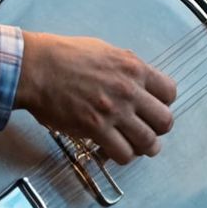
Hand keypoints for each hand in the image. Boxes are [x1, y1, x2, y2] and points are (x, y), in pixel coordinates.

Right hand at [15, 30, 176, 165]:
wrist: (36, 67)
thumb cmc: (64, 56)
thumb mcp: (106, 51)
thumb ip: (127, 67)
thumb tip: (138, 80)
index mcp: (134, 68)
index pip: (170, 92)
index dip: (164, 103)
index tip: (154, 108)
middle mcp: (130, 90)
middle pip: (165, 121)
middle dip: (159, 129)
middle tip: (149, 131)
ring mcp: (114, 111)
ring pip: (148, 142)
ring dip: (145, 148)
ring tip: (137, 147)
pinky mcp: (96, 129)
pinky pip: (123, 153)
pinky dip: (122, 156)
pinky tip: (115, 150)